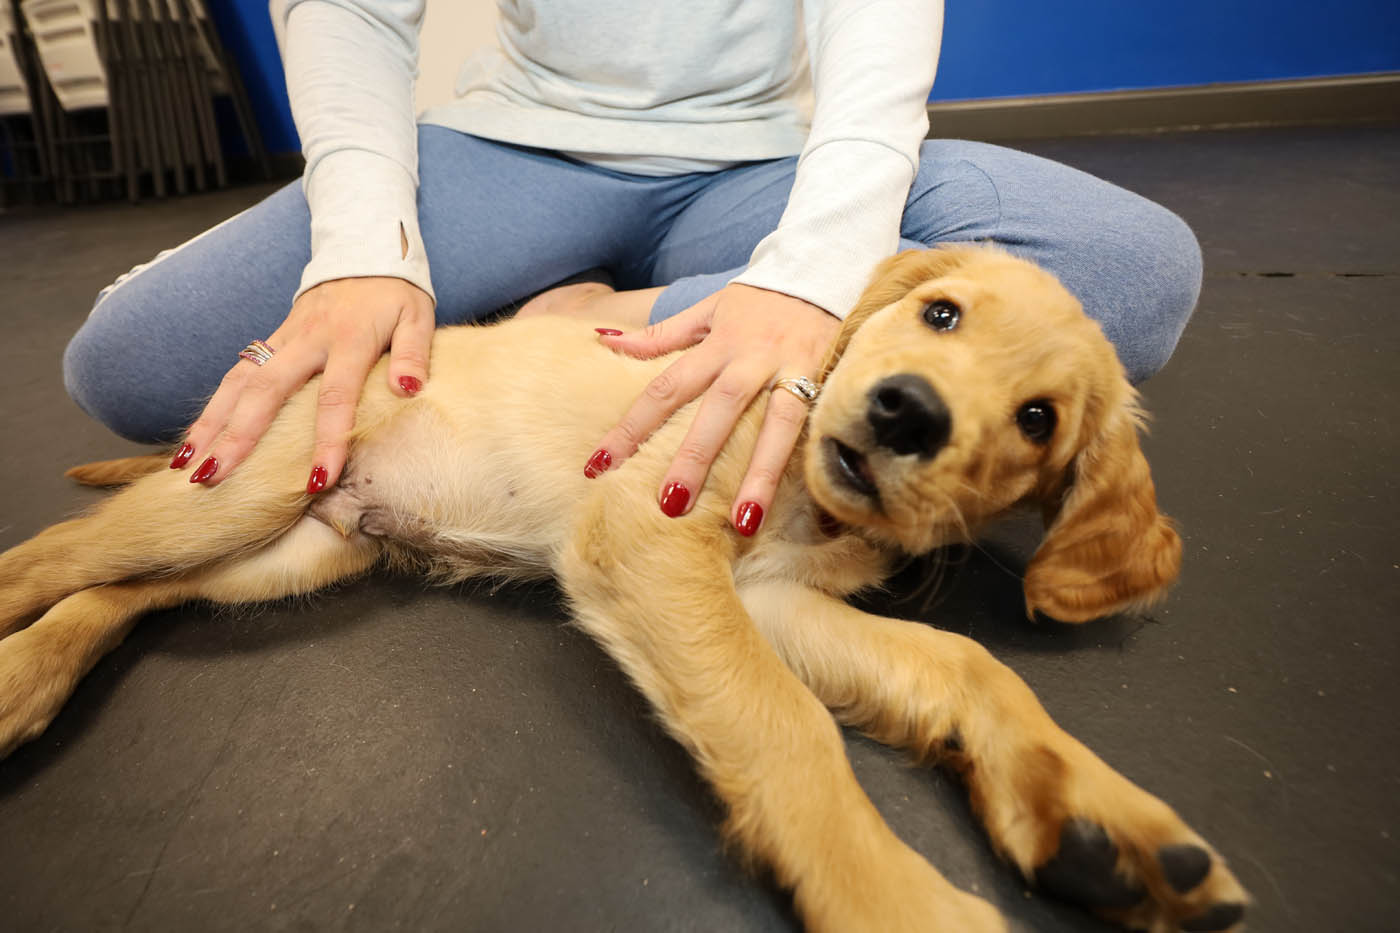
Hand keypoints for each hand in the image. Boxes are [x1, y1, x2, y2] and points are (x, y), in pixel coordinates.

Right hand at [174, 276, 434, 491]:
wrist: (364, 250)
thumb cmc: (395, 294)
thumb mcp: (417, 317)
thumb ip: (413, 353)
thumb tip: (408, 389)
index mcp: (349, 340)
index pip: (335, 397)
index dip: (328, 441)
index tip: (317, 480)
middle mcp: (307, 341)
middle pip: (266, 392)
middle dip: (239, 437)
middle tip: (214, 477)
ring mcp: (283, 340)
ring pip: (239, 383)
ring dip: (210, 424)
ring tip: (186, 465)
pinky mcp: (271, 340)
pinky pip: (236, 375)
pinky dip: (213, 407)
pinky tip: (196, 439)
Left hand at [588, 283, 840, 535]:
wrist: (826, 267)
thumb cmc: (762, 298)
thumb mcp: (710, 309)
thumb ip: (663, 334)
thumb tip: (605, 341)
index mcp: (717, 344)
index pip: (665, 389)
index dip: (632, 427)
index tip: (599, 466)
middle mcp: (751, 360)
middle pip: (717, 411)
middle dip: (693, 459)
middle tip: (669, 506)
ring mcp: (793, 372)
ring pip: (776, 425)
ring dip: (759, 475)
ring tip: (744, 522)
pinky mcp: (828, 380)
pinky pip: (815, 425)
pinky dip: (805, 459)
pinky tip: (798, 498)